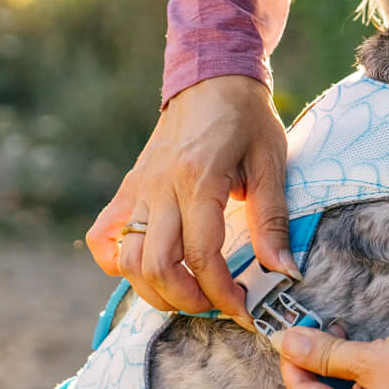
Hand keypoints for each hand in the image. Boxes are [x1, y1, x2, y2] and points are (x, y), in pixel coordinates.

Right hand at [85, 75, 294, 322]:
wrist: (211, 77)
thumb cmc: (246, 119)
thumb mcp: (271, 164)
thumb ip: (273, 222)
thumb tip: (284, 272)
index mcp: (198, 180)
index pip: (202, 256)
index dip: (222, 294)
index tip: (243, 310)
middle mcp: (159, 187)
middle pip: (156, 266)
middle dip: (187, 300)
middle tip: (215, 304)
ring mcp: (137, 189)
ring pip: (128, 260)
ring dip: (155, 290)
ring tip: (188, 293)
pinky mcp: (127, 189)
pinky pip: (103, 237)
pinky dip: (117, 263)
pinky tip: (145, 268)